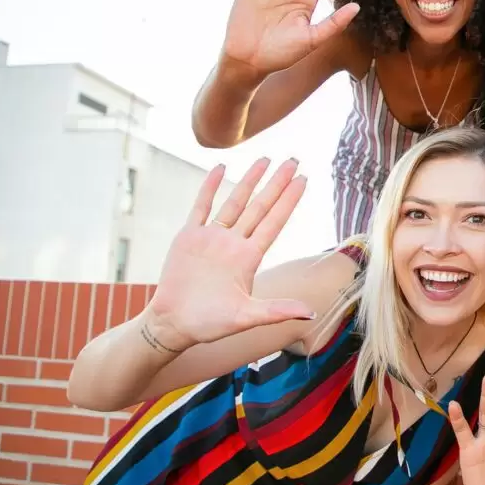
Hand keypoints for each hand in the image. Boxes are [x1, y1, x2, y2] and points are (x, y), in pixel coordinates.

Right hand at [145, 157, 312, 350]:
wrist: (173, 324)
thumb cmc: (210, 324)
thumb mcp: (247, 317)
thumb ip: (277, 311)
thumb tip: (312, 313)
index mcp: (249, 258)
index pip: (275, 221)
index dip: (289, 200)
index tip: (304, 180)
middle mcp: (234, 244)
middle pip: (260, 206)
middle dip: (277, 183)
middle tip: (294, 160)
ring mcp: (212, 238)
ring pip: (234, 202)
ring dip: (249, 180)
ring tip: (265, 159)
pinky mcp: (189, 237)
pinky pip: (201, 207)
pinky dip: (210, 187)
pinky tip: (221, 169)